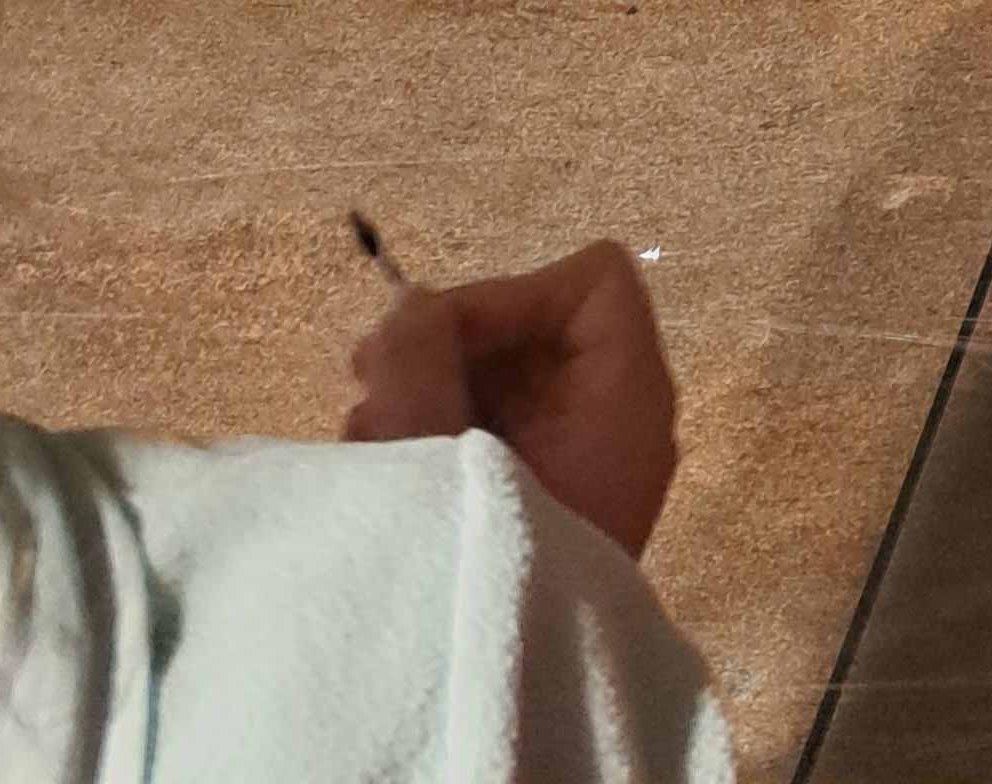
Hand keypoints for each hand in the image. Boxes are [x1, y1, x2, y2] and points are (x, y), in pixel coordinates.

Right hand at [346, 239, 681, 564]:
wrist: (483, 707)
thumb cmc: (475, 560)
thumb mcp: (437, 446)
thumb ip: (425, 357)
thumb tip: (412, 304)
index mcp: (627, 405)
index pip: (595, 283)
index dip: (512, 294)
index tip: (432, 338)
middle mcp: (615, 427)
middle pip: (541, 328)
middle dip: (448, 343)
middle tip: (364, 374)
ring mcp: (578, 471)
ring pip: (505, 382)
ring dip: (427, 390)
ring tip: (369, 434)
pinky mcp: (539, 506)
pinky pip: (492, 434)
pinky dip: (436, 433)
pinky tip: (386, 468)